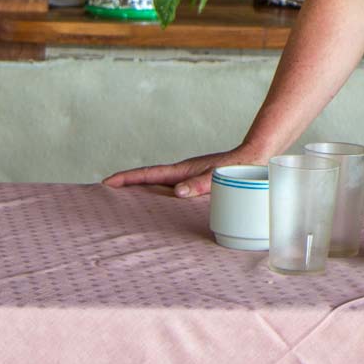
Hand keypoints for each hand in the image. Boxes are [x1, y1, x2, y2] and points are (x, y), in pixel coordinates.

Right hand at [101, 145, 264, 198]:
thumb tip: (177, 192)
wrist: (259, 155)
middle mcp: (183, 173)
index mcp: (183, 170)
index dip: (127, 178)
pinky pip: (172, 190)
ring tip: (124, 204)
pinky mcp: (198, 182)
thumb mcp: (220, 176)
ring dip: (141, 191)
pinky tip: (160, 208)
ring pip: (159, 185)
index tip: (106, 182)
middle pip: (148, 179)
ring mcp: (189, 177)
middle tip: (104, 195)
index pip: (149, 174)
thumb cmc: (241, 165)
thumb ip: (200, 184)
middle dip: (126, 185)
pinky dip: (159, 196)